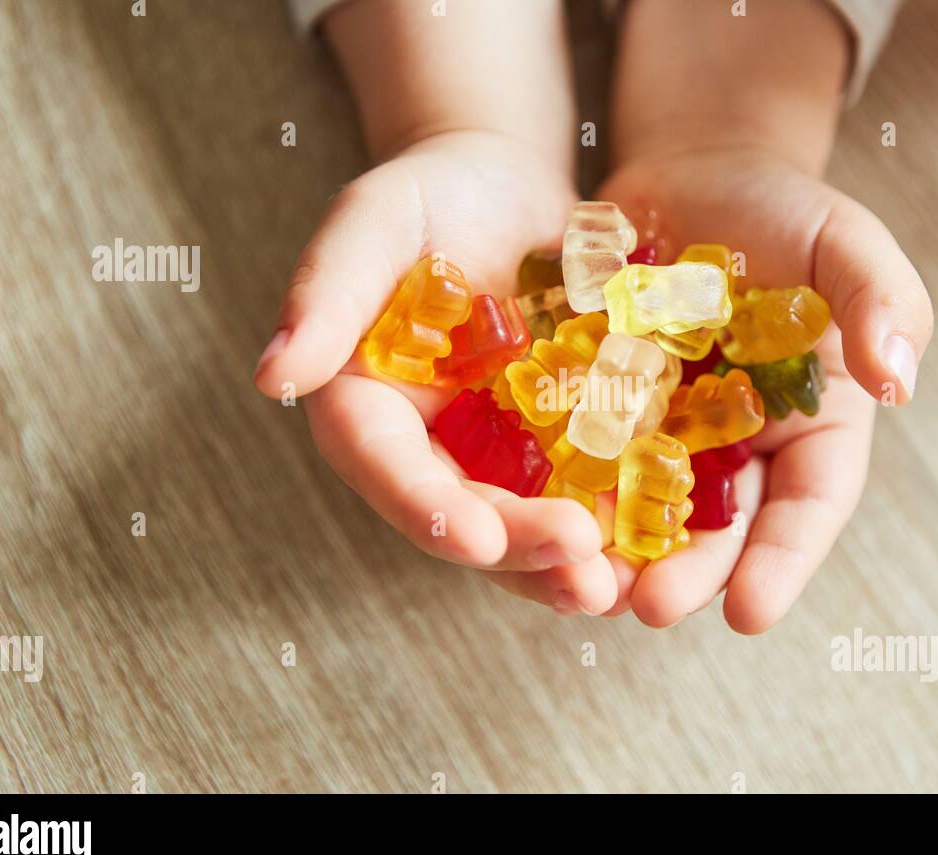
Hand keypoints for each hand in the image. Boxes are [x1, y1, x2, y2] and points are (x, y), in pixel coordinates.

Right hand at [254, 131, 617, 614]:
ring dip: (570, 563)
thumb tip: (272, 376)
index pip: (384, 468)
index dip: (424, 508)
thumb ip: (326, 291)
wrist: (511, 187)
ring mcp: (500, 455)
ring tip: (620, 584)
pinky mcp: (563, 445)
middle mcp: (431, 449)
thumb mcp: (374, 222)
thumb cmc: (431, 192)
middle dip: (520, 548)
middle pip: (466, 514)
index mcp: (369, 408)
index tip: (475, 535)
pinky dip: (621, 519)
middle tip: (579, 572)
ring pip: (528, 524)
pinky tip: (664, 538)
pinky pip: (589, 491)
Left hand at [596, 146, 932, 632]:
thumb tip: (899, 383)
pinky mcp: (604, 409)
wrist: (695, 176)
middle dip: (688, 575)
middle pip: (720, 529)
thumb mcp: (847, 244)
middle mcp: (740, 448)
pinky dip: (562, 490)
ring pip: (645, 512)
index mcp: (813, 426)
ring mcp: (666, 434)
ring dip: (617, 555)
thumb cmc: (785, 210)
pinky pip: (583, 457)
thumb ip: (883, 302)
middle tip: (647, 608)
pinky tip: (532, 515)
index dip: (783, 563)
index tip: (750, 614)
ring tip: (584, 588)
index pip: (809, 506)